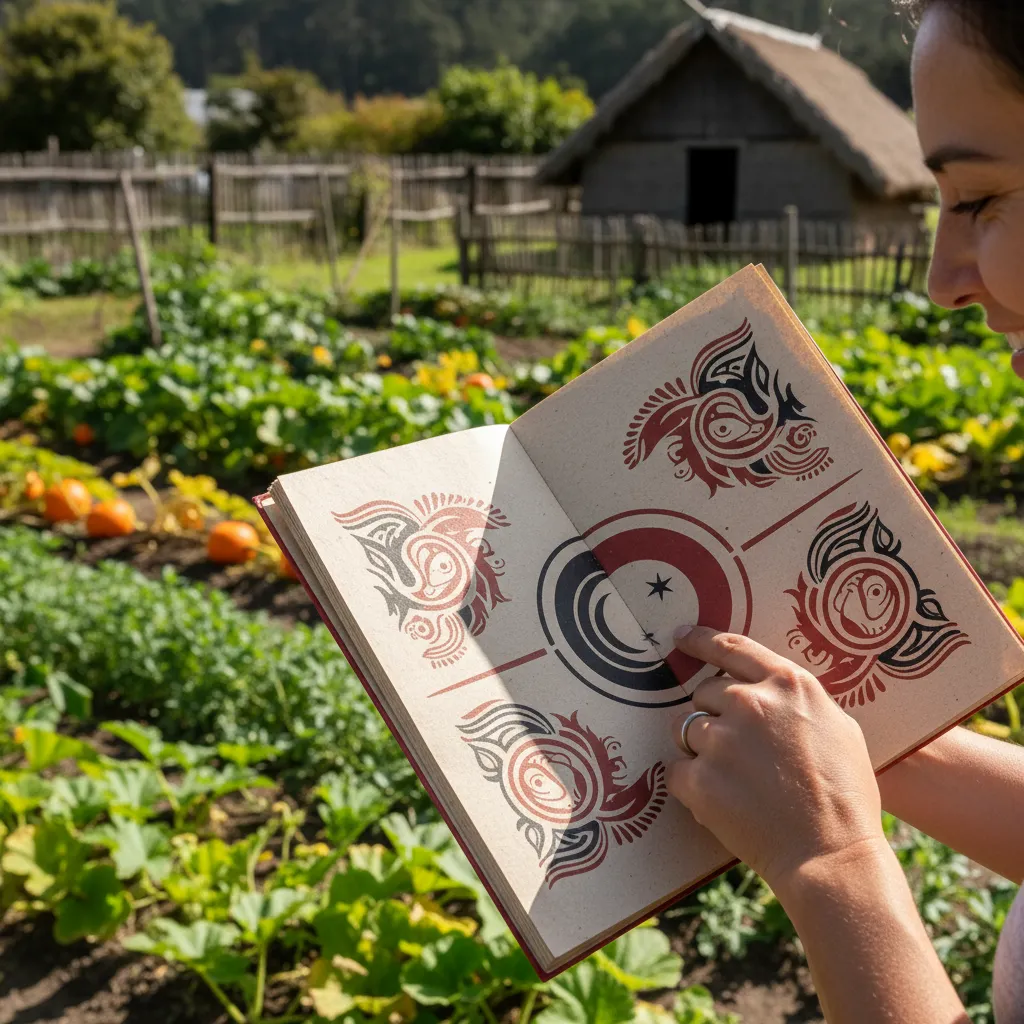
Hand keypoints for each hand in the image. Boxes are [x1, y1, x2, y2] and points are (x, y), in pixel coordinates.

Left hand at [668, 626, 887, 896]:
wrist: (832, 855)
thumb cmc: (845, 796)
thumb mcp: (838, 727)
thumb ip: (798, 700)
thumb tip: (770, 689)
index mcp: (787, 684)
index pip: (732, 648)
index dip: (701, 640)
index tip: (680, 638)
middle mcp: (750, 703)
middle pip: (705, 692)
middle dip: (714, 716)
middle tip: (740, 752)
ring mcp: (722, 739)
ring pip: (686, 729)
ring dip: (701, 750)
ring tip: (735, 780)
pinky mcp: (700, 778)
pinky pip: (678, 770)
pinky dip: (692, 786)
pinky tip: (723, 802)